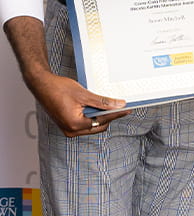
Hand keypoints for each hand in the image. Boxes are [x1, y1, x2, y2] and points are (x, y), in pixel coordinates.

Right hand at [4, 15, 128, 136]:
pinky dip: (93, 115)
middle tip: (121, 106)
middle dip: (109, 116)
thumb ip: (102, 101)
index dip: (116, 114)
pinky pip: (85, 122)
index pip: (102, 121)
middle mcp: (71, 130)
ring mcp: (68, 128)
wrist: (42, 85)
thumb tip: (119, 105)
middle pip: (98, 126)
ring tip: (111, 104)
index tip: (127, 109)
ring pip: (92, 125)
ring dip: (101, 116)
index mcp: (75, 124)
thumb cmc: (59, 88)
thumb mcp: (84, 94)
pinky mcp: (67, 124)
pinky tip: (99, 105)